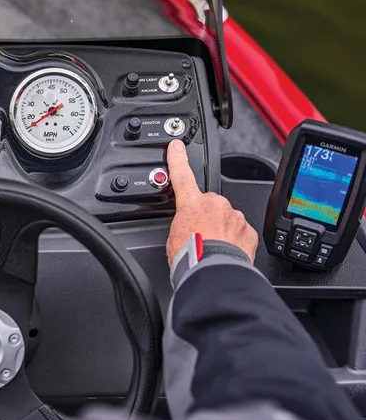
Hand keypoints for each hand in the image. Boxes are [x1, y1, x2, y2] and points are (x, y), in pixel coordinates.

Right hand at [166, 140, 258, 265]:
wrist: (214, 272)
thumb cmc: (191, 258)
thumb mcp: (172, 238)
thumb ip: (181, 224)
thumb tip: (185, 228)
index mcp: (192, 204)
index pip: (182, 176)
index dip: (178, 159)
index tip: (177, 146)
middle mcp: (215, 205)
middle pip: (209, 204)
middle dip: (205, 216)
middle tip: (199, 235)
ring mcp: (233, 216)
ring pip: (226, 218)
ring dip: (220, 230)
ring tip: (213, 248)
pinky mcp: (247, 230)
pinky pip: (240, 231)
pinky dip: (234, 240)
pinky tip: (226, 252)